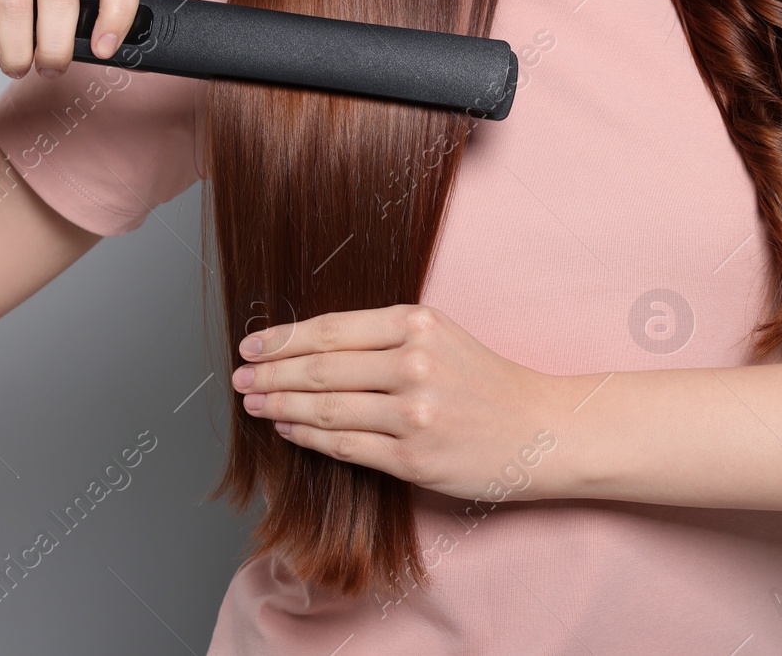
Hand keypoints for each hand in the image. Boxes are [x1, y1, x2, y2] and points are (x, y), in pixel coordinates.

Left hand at [231, 305, 570, 501]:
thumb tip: (310, 346)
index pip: (330, 330)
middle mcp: (412, 364)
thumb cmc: (486, 381)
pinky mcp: (414, 458)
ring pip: (325, 409)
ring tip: (255, 403)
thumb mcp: (441, 337)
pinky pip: (345, 447)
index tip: (251, 346)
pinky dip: (309, 437)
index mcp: (416, 324)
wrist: (541, 428)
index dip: (281, 339)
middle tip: (240, 377)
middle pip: (319, 369)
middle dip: (270, 373)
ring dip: (280, 406)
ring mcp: (413, 413)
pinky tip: (289, 430)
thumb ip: (383, 336)